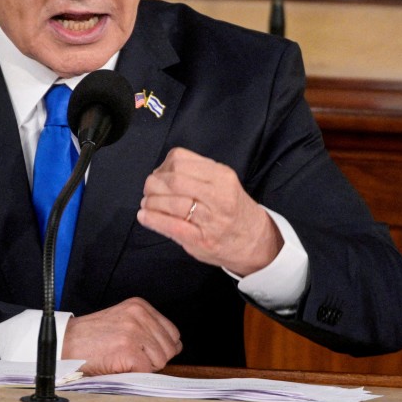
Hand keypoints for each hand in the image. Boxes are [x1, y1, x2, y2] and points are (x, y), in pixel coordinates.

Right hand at [62, 298, 181, 374]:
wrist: (65, 343)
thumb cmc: (92, 337)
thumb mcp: (122, 320)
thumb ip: (147, 327)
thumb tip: (174, 347)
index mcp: (140, 305)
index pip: (172, 332)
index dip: (161, 347)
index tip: (144, 351)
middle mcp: (139, 315)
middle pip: (170, 348)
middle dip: (154, 359)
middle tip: (130, 358)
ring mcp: (134, 332)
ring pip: (161, 361)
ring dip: (144, 367)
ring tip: (122, 360)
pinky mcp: (129, 350)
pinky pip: (147, 371)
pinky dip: (135, 374)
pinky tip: (118, 365)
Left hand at [137, 147, 280, 275]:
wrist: (256, 241)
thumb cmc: (233, 209)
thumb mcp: (222, 182)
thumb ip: (196, 173)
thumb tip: (159, 172)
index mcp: (221, 175)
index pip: (180, 160)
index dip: (162, 167)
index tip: (158, 175)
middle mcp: (218, 195)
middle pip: (174, 180)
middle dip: (153, 184)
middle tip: (148, 191)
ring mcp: (211, 219)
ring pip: (171, 202)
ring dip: (151, 202)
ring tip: (147, 205)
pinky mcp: (202, 240)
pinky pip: (172, 226)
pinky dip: (153, 219)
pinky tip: (144, 216)